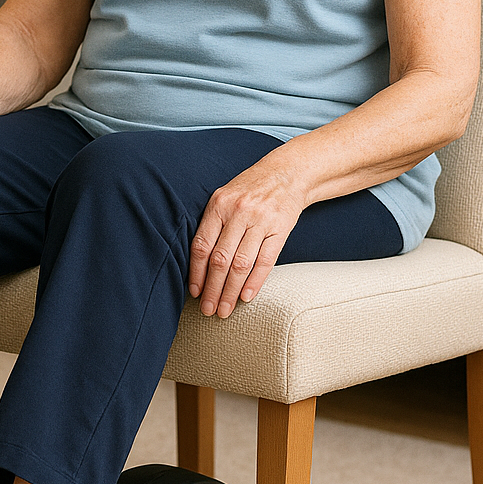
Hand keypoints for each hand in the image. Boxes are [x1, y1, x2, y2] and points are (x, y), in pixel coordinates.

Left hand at [188, 163, 305, 315]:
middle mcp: (238, 212)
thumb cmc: (250, 189)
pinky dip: (254, 281)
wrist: (288, 173)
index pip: (202, 245)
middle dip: (212, 289)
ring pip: (241, 264)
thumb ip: (212, 224)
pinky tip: (245, 296)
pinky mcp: (280, 229)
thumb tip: (197, 264)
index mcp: (219, 205)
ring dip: (231, 291)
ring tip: (225, 309)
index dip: (196, 272)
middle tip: (208, 310)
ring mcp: (261, 221)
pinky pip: (265, 261)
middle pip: (220, 259)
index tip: (194, 293)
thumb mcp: (225, 197)